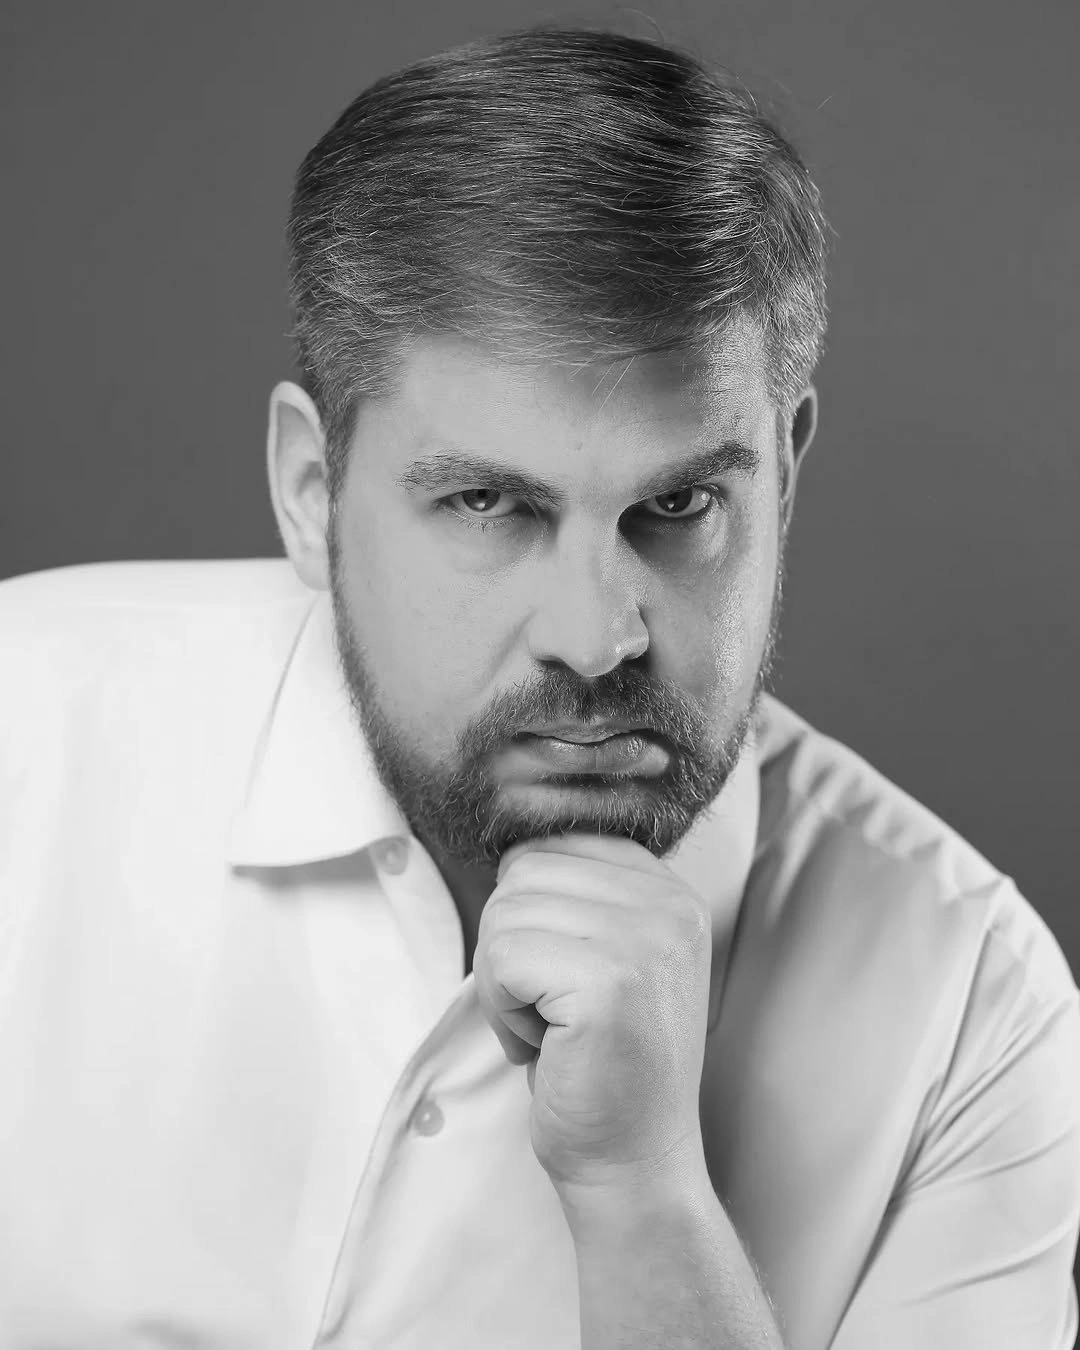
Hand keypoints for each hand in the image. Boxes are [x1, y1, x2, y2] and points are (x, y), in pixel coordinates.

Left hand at [473, 832, 713, 1199]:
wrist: (633, 1164)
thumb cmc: (599, 1064)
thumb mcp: (606, 957)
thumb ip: (578, 896)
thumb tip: (506, 848)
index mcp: (670, 891)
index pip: (555, 843)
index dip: (529, 911)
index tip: (560, 975)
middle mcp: (669, 904)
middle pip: (523, 872)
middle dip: (509, 944)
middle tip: (548, 1009)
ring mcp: (644, 939)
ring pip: (504, 912)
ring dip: (502, 981)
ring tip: (549, 1028)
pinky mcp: (609, 983)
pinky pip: (501, 958)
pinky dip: (500, 1010)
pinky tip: (543, 1046)